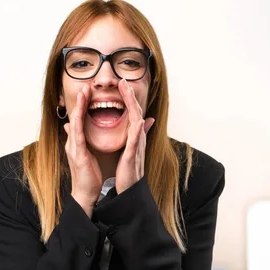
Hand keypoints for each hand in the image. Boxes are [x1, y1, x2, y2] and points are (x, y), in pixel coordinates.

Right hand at [63, 84, 101, 216]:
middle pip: (75, 116)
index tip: (88, 91)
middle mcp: (73, 142)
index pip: (79, 118)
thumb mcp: (84, 153)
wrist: (86, 193)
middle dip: (79, 100)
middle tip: (84, 85)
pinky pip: (78, 135)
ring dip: (78, 106)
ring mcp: (74, 147)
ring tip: (82, 93)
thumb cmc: (89, 175)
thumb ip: (78, 139)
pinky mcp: (77, 154)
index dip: (82, 104)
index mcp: (77, 141)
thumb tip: (70, 125)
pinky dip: (79, 122)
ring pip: (75, 122)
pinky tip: (80, 113)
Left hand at [115, 79, 154, 193]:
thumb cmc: (128, 170)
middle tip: (124, 80)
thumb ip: (137, 134)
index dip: (128, 98)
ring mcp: (136, 146)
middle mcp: (138, 138)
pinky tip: (137, 121)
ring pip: (136, 122)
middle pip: (135, 112)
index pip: (131, 113)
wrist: (130, 189)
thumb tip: (147, 120)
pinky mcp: (132, 156)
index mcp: (134, 136)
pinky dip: (137, 130)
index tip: (122, 83)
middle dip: (130, 96)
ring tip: (128, 92)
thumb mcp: (132, 149)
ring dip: (133, 106)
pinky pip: (136, 141)